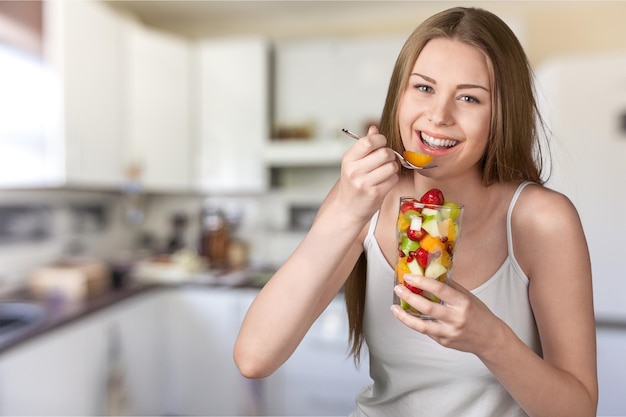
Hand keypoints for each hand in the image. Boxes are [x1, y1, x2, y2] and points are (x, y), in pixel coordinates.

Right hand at [336, 126, 398, 220]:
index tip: (382, 144)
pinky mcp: (375, 194)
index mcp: (348, 159)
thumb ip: (365, 145)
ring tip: (385, 172)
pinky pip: (394, 179)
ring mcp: (364, 183)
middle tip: (386, 159)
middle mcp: (354, 171)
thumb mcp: (354, 163)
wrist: (347, 209)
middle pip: (384, 153)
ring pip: (391, 166)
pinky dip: (393, 179)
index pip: (368, 141)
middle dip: (390, 154)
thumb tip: (374, 128)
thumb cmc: (352, 184)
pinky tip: (385, 182)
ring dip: (392, 168)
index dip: (380, 139)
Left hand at [391, 274, 505, 356]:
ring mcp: (449, 333)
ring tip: (394, 308)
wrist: (490, 339)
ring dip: (404, 317)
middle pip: (427, 308)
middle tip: (398, 289)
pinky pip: (427, 331)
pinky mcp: (444, 342)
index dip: (422, 282)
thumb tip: (430, 275)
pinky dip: (416, 323)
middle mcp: (456, 319)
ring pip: (422, 326)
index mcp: (463, 303)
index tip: (409, 277)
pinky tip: (408, 316)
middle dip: (409, 297)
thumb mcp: (468, 297)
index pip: (440, 290)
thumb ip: (450, 287)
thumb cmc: (479, 315)